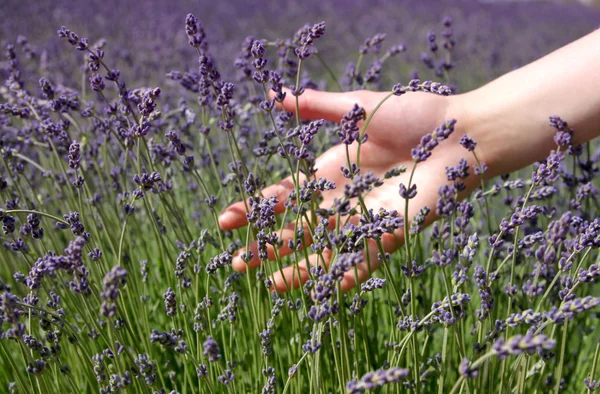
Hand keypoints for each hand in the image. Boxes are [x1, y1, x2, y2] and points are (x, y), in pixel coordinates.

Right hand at [218, 88, 475, 290]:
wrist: (461, 132)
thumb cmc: (414, 116)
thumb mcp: (356, 107)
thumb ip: (316, 106)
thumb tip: (274, 95)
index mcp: (331, 172)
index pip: (285, 195)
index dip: (257, 207)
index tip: (228, 220)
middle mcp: (343, 200)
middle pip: (298, 229)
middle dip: (268, 245)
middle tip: (238, 262)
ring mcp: (366, 220)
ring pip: (325, 250)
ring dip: (299, 268)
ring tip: (271, 284)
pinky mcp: (392, 233)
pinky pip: (366, 260)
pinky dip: (347, 276)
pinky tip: (325, 293)